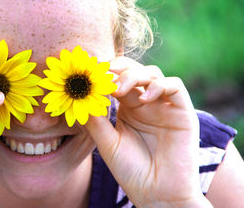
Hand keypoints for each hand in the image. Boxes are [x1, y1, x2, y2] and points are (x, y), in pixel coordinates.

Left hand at [85, 57, 211, 206]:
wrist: (157, 195)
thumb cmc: (131, 171)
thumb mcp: (108, 143)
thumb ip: (96, 120)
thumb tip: (80, 96)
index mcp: (128, 109)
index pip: (117, 81)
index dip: (104, 75)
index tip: (89, 74)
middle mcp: (146, 104)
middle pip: (134, 72)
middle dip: (118, 69)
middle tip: (102, 73)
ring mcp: (164, 107)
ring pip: (153, 74)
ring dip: (135, 75)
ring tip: (119, 89)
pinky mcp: (182, 113)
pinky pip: (175, 87)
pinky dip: (159, 86)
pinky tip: (144, 98)